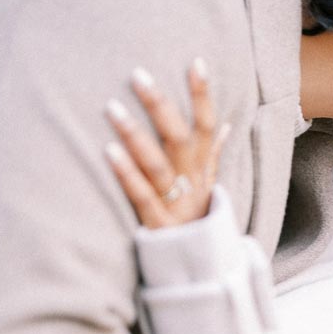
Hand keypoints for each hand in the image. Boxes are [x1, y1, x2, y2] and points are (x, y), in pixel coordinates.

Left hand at [104, 59, 229, 228]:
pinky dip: (126, 173)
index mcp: (204, 170)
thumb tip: (224, 125)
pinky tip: (108, 151)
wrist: (201, 270)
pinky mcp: (158, 225)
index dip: (203, 96)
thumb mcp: (211, 188)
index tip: (195, 62)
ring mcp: (176, 205)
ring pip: (157, 164)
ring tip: (112, 107)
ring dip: (135, 134)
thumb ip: (213, 155)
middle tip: (137, 75)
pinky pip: (141, 195)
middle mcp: (193, 183)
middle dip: (160, 106)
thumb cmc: (198, 221)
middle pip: (179, 139)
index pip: (207, 126)